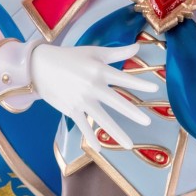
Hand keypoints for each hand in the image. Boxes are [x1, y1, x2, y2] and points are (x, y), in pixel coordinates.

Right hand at [31, 42, 159, 148]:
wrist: (40, 67)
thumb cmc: (70, 57)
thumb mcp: (94, 52)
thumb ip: (117, 52)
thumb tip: (139, 47)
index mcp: (99, 70)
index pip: (124, 78)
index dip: (140, 83)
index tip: (155, 89)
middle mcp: (92, 86)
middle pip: (116, 101)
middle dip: (132, 113)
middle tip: (147, 123)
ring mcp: (81, 99)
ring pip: (102, 118)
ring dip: (116, 133)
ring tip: (129, 145)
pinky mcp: (71, 109)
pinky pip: (83, 125)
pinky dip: (90, 136)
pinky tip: (100, 148)